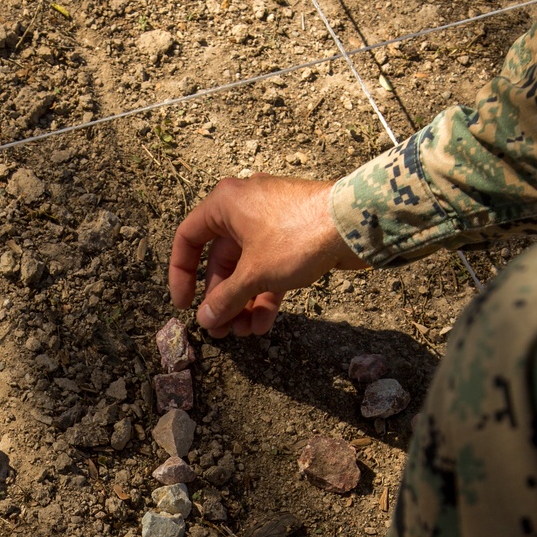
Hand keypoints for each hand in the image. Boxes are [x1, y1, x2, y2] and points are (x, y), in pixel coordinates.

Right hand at [168, 173, 367, 337]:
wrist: (354, 223)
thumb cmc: (296, 237)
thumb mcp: (254, 273)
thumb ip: (225, 299)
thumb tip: (205, 319)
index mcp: (225, 204)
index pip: (188, 238)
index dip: (181, 274)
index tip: (184, 304)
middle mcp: (244, 210)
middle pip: (221, 261)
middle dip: (222, 299)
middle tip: (221, 330)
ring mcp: (270, 224)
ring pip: (247, 268)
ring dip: (243, 302)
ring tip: (245, 332)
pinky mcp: (293, 238)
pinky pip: (270, 268)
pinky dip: (265, 294)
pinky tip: (263, 324)